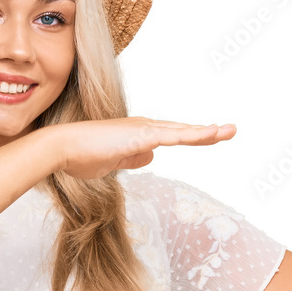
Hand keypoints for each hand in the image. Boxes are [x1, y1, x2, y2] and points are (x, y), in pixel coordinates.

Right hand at [52, 117, 236, 179]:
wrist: (62, 148)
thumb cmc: (80, 156)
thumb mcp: (112, 163)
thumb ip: (132, 159)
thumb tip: (150, 158)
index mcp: (137, 134)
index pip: (170, 136)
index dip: (190, 136)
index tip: (209, 137)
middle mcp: (143, 127)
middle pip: (181, 130)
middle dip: (206, 132)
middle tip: (229, 130)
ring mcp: (143, 130)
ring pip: (182, 131)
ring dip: (207, 132)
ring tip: (229, 131)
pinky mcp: (141, 136)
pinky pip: (174, 136)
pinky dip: (194, 134)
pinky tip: (211, 134)